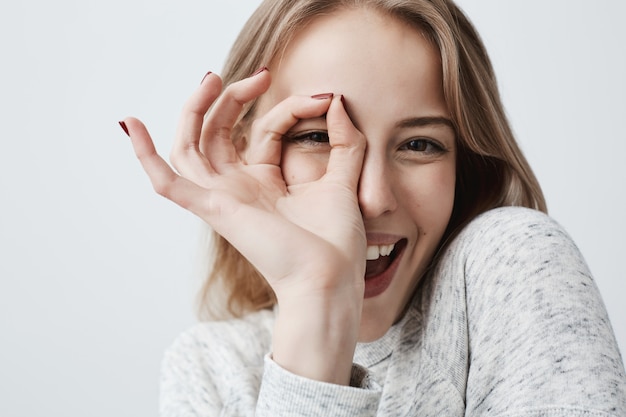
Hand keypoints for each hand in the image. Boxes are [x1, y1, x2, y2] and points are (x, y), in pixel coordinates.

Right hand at [121, 70, 366, 383]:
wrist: (329, 279)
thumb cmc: (335, 242)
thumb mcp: (343, 179)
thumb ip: (345, 140)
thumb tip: (334, 99)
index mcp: (265, 182)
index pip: (264, 129)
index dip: (289, 106)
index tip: (324, 98)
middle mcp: (239, 188)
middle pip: (218, 132)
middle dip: (233, 98)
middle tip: (261, 75)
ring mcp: (223, 198)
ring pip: (190, 147)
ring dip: (193, 111)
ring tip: (213, 79)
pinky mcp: (213, 209)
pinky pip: (169, 183)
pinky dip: (146, 156)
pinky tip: (130, 124)